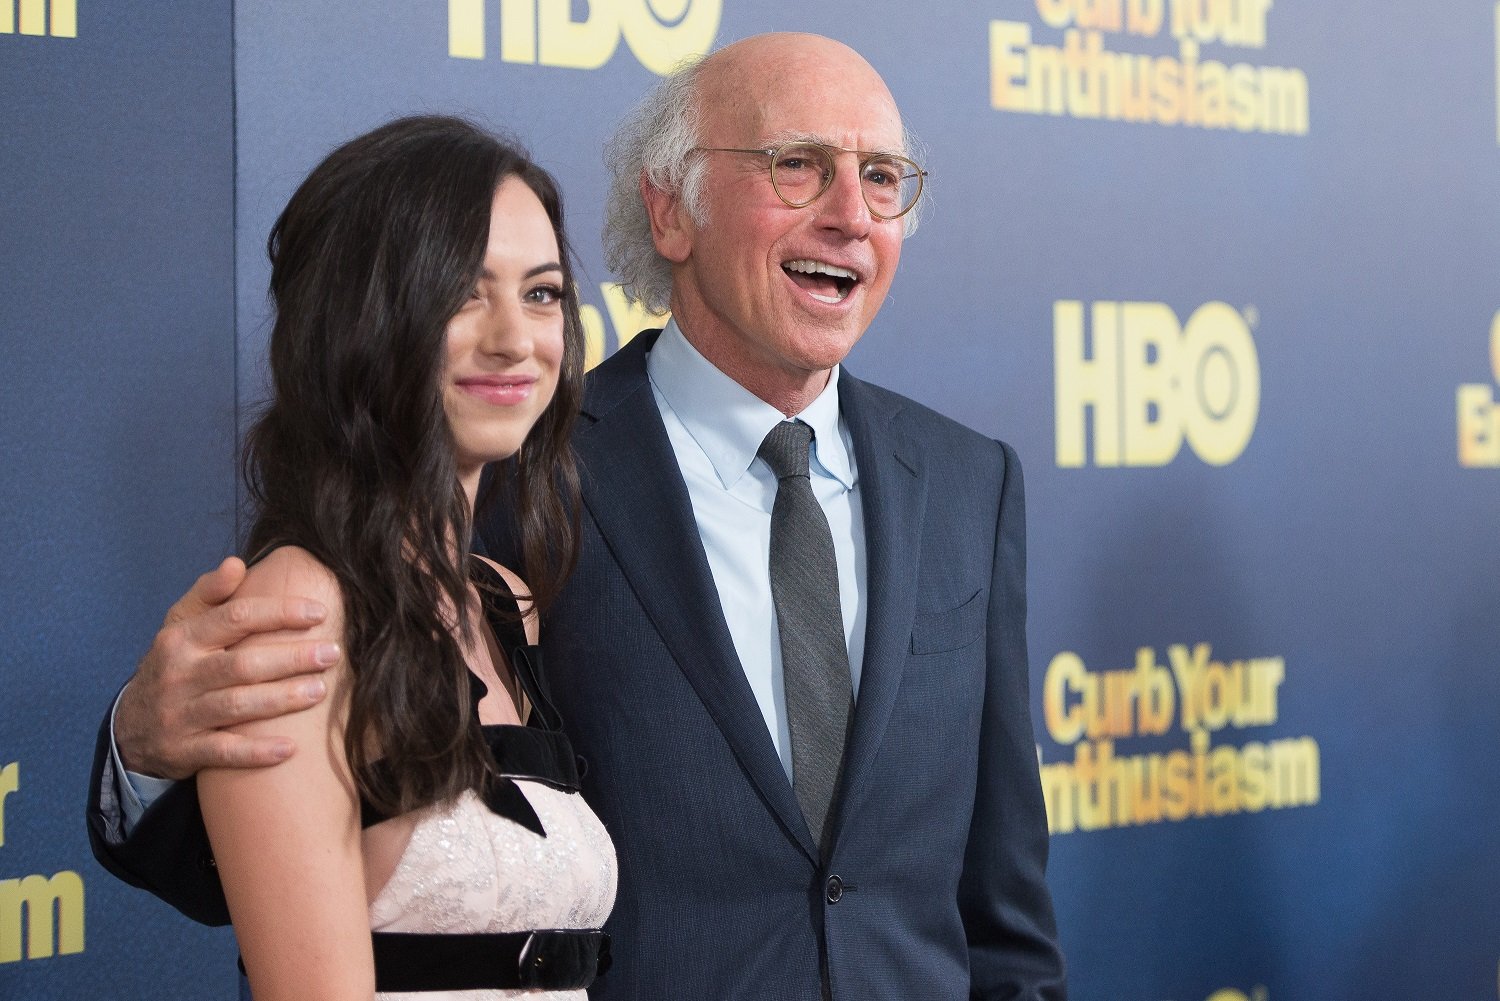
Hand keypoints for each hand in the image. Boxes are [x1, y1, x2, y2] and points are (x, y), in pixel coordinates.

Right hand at [115, 557, 339, 779]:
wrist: (130, 728)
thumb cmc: (173, 666)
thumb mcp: (179, 625)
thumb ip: (208, 594)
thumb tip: (236, 563)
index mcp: (183, 638)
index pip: (235, 619)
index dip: (279, 614)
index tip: (318, 613)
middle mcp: (180, 675)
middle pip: (242, 664)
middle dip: (291, 658)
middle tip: (332, 653)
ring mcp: (180, 715)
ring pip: (236, 706)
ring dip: (282, 699)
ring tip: (320, 691)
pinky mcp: (183, 751)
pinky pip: (223, 752)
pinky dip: (256, 752)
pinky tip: (290, 749)